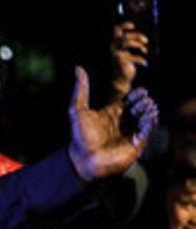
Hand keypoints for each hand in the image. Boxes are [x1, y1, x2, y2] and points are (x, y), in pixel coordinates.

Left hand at [66, 67, 158, 181]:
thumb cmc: (80, 136)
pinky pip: (148, 131)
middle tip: (142, 101)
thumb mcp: (78, 110)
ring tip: (148, 108)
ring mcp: (129, 132)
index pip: (129, 99)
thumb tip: (78, 68)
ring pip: (145, 118)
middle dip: (143, 102)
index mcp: (111, 112)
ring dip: (149, 111)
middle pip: (139, 107)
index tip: (139, 91)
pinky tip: (151, 117)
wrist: (84, 160)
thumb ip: (81, 90)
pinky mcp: (136, 144)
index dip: (136, 94)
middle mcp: (122, 121)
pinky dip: (151, 123)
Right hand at [109, 22, 148, 97]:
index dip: (123, 25)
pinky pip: (135, 57)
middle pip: (125, 35)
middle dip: (137, 36)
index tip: (133, 26)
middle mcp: (112, 48)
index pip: (116, 31)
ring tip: (145, 51)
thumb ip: (128, 44)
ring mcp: (116, 54)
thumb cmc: (124, 65)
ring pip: (128, 43)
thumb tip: (140, 37)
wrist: (119, 80)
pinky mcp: (121, 62)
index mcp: (113, 44)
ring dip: (140, 46)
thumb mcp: (125, 52)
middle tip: (145, 41)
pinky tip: (144, 64)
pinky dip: (141, 60)